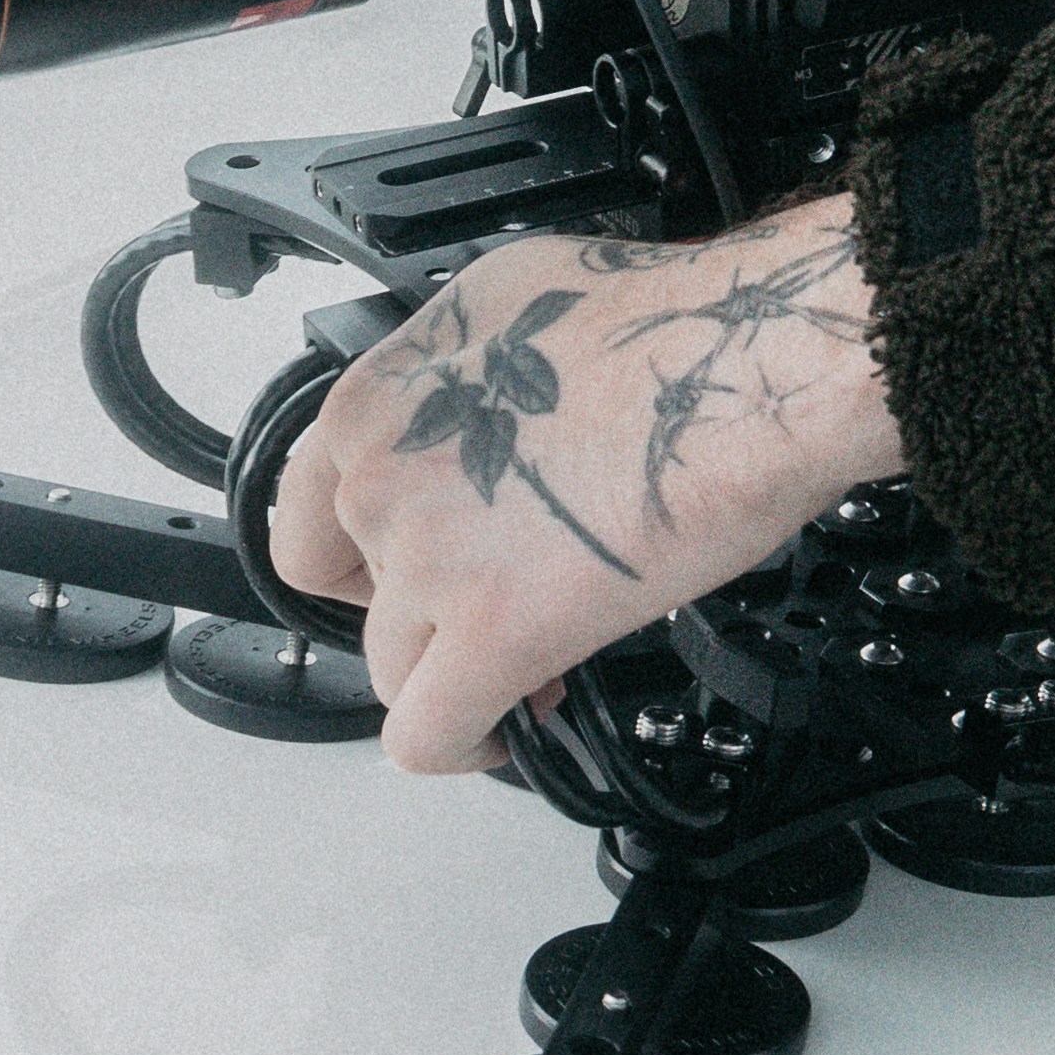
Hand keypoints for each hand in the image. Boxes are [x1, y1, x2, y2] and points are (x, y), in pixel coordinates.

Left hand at [272, 195, 902, 772]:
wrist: (748, 361)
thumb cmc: (666, 327)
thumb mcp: (511, 308)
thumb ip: (457, 379)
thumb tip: (476, 411)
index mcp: (378, 397)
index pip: (306, 512)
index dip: (366, 553)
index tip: (411, 568)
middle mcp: (383, 475)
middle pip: (361, 593)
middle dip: (425, 611)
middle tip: (491, 607)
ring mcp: (426, 559)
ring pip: (392, 669)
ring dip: (452, 677)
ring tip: (526, 665)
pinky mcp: (490, 632)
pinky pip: (427, 736)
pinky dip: (462, 747)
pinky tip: (505, 730)